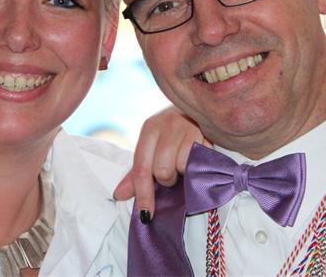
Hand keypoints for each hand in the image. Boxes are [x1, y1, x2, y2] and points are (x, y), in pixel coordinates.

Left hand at [113, 105, 208, 221]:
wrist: (204, 111)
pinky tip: (198, 158)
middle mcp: (167, 124)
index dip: (144, 194)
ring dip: (184, 172)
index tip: (146, 215)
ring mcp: (188, 126)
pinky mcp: (207, 133)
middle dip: (168, 178)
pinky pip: (199, 163)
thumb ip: (137, 173)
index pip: (141, 168)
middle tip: (174, 170)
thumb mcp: (153, 148)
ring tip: (186, 161)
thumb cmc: (175, 134)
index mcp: (150, 128)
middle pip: (162, 170)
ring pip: (181, 167)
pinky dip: (198, 167)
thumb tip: (119, 195)